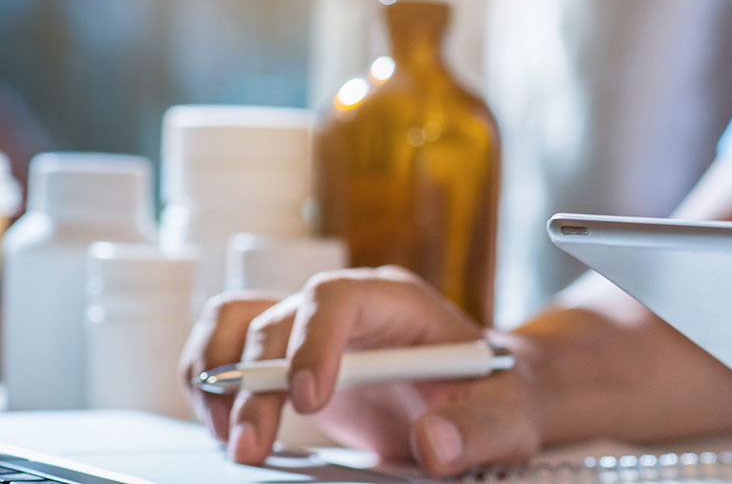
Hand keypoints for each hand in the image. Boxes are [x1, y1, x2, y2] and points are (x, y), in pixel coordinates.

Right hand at [178, 266, 543, 476]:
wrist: (487, 393)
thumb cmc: (497, 394)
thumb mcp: (507, 415)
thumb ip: (477, 428)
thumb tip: (433, 443)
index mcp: (399, 302)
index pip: (338, 298)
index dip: (313, 342)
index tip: (308, 401)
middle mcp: (347, 305)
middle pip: (277, 320)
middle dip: (254, 386)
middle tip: (252, 448)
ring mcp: (312, 327)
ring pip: (235, 322)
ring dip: (215, 376)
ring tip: (229, 438)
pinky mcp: (289, 356)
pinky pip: (228, 347)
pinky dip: (210, 384)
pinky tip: (226, 429)